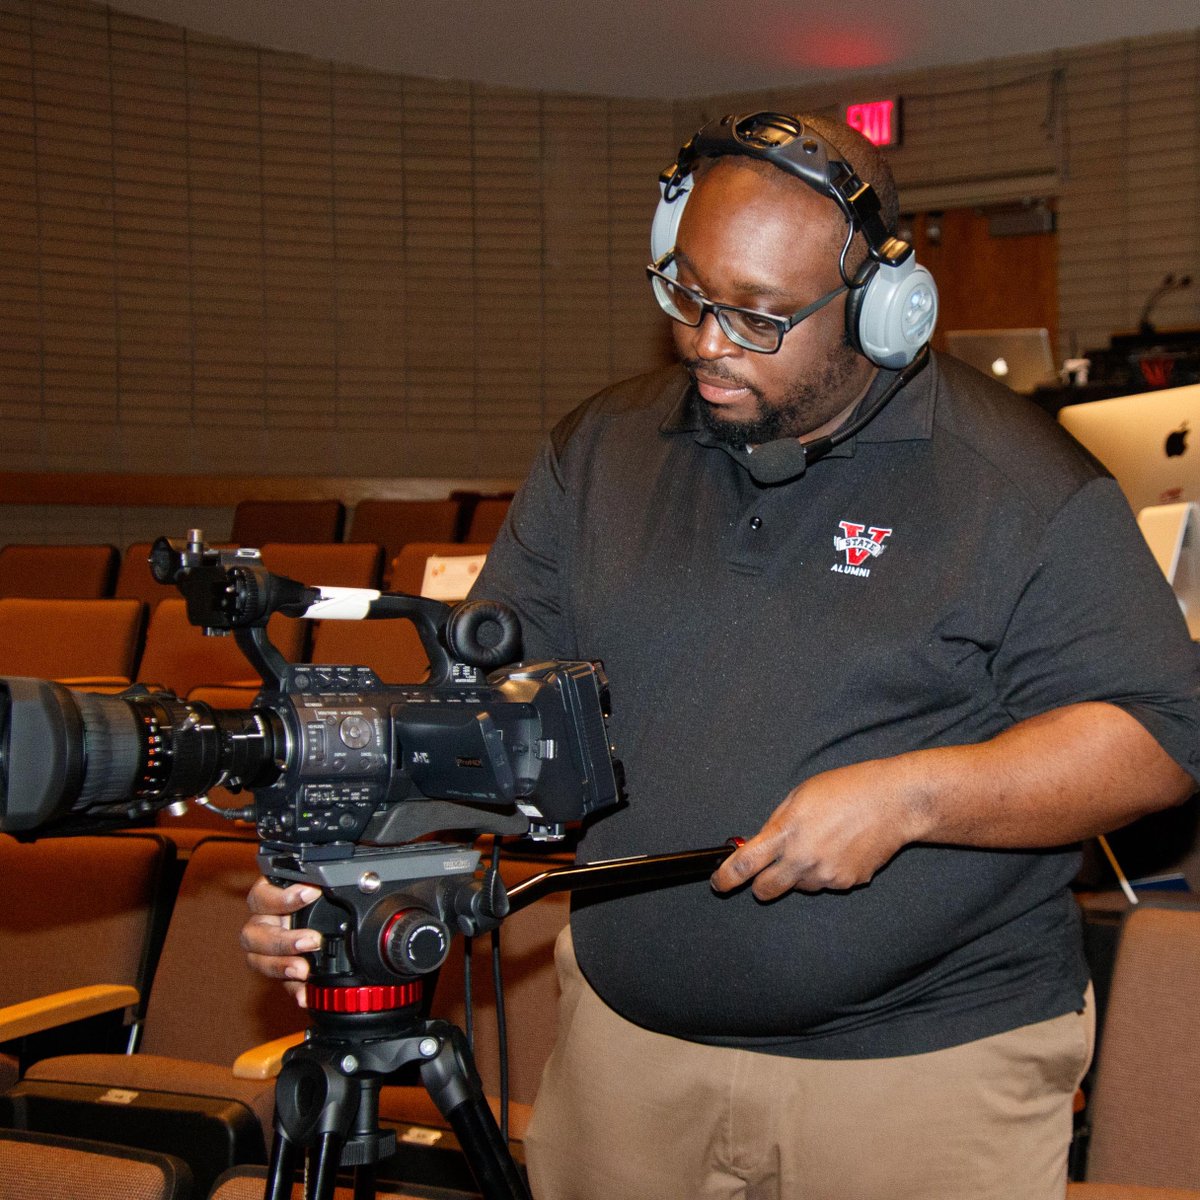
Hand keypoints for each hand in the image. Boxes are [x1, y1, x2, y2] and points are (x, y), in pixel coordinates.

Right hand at [241, 876, 323, 1004]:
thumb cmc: (322, 897)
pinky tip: (304, 996)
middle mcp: (263, 923)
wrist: (334, 918)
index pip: (262, 896)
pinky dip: (293, 990)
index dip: (283, 898)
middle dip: (283, 940)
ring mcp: (267, 949)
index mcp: (269, 896)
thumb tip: (336, 883)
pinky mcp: (280, 971)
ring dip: (281, 966)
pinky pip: (280, 984)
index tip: (312, 893)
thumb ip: (320, 885)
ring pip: (257, 960)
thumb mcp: (319, 887)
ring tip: (303, 970)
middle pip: (253, 934)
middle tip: (312, 940)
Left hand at [710, 757, 921, 900]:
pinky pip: (826, 884)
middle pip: (765, 890)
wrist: (893, 802)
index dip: (726, 878)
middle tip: (763, 876)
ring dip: (798, 875)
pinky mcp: (847, 883)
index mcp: (786, 831)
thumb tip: (757, 845)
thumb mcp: (799, 796)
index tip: (719, 883)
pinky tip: (840, 849)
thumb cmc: (845, 790)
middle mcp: (804, 858)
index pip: (745, 864)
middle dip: (759, 886)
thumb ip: (776, 823)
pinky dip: (825, 873)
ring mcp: (827, 874)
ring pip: (798, 886)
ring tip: (818, 845)